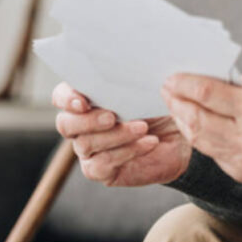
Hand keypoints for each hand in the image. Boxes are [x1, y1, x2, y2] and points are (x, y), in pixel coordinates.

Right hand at [52, 82, 191, 186]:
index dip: (67, 98)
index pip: (61, 96)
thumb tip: (122, 72)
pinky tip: (149, 142)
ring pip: (86, 144)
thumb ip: (126, 82)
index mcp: (86, 99)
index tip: (83, 102)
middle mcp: (81, 125)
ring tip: (143, 127)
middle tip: (112, 117)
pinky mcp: (101, 170)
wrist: (180, 134)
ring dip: (116, 135)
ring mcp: (88, 150)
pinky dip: (127, 151)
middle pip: (66, 124)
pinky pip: (102, 164)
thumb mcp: (144, 89)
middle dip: (88, 120)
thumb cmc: (157, 105)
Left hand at [161, 73, 241, 187]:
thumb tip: (206, 80)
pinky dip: (199, 136)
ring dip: (182, 120)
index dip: (184, 84)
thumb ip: (238, 87)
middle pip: (196, 119)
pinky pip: (212, 152)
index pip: (207, 94)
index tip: (171, 77)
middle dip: (176, 102)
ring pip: (198, 139)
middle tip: (166, 89)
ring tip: (174, 105)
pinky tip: (193, 123)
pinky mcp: (241, 173)